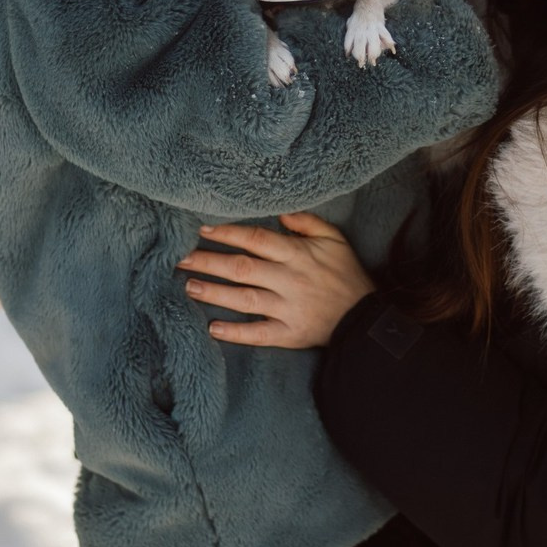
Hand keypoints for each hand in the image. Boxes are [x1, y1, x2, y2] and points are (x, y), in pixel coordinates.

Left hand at [177, 212, 375, 348]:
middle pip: (242, 268)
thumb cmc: (346, 274)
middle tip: (180, 258)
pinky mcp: (290, 334)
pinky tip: (213, 329)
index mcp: (298, 255)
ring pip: (244, 299)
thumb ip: (307, 222)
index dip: (228, 233)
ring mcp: (289, 309)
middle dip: (209, 261)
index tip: (202, 229)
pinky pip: (259, 334)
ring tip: (188, 286)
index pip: (257, 239)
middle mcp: (290, 280)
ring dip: (214, 293)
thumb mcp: (334, 239)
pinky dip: (236, 333)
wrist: (366, 317)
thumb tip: (279, 211)